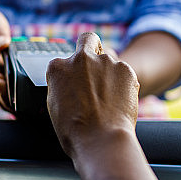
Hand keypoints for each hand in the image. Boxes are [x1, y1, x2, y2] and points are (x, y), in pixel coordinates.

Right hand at [46, 32, 139, 157]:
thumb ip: (62, 86)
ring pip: (109, 61)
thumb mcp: (55, 105)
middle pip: (88, 40)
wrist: (100, 139)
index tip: (75, 85)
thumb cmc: (75, 131)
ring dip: (109, 74)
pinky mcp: (126, 69)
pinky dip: (124, 84)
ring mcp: (105, 61)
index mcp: (57, 68)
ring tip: (109, 100)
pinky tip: (120, 102)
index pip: (64, 62)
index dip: (71, 74)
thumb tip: (70, 84)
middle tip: (94, 68)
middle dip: (91, 47)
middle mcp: (80, 58)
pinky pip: (124, 73)